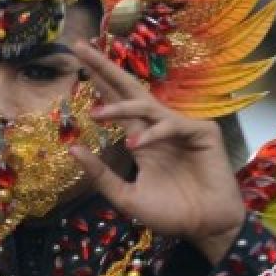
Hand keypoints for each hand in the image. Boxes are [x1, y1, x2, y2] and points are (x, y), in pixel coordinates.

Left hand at [68, 41, 244, 263]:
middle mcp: (157, 127)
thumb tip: (71, 149)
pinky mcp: (203, 133)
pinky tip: (135, 145)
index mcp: (140, 137)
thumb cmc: (169, 213)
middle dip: (104, 67)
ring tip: (96, 115)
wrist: (204, 229)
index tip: (77, 59)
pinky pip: (171, 125)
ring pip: (146, 105)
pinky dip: (152, 134)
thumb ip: (100, 175)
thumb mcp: (125, 196)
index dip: (98, 81)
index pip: (115, 102)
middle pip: (128, 89)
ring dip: (120, 107)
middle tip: (80, 47)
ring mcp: (180, 127)